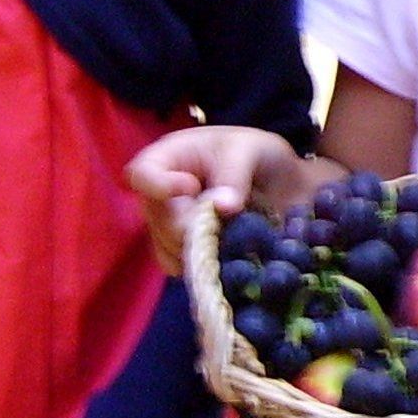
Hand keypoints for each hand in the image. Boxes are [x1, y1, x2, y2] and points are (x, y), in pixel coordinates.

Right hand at [124, 126, 318, 273]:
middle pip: (157, 220)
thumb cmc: (256, 153)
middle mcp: (160, 195)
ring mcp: (168, 226)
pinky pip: (181, 267)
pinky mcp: (182, 251)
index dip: (159, 186)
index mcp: (168, 159)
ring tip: (236, 234)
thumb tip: (223, 207)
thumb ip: (235, 173)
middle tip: (227, 223)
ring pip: (169, 249)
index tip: (192, 187)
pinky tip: (229, 254)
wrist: (276, 183)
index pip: (141, 175)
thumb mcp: (250, 150)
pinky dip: (205, 267)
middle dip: (193, 227)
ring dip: (203, 249)